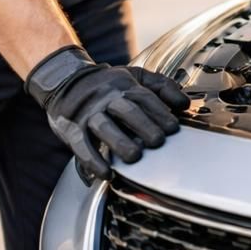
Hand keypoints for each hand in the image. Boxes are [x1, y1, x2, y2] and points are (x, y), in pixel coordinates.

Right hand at [25, 46, 188, 179]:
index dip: (159, 113)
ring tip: (134, 157)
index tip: (173, 128)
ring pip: (103, 127)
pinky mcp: (72, 128)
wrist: (66, 81)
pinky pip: (81, 145)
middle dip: (143, 126)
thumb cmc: (108, 84)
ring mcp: (88, 113)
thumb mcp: (135, 76)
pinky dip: (93, 161)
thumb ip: (162, 87)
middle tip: (157, 141)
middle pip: (126, 110)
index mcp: (124, 85)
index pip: (144, 98)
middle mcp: (106, 97)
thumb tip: (185, 103)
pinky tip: (106, 173)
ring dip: (119, 142)